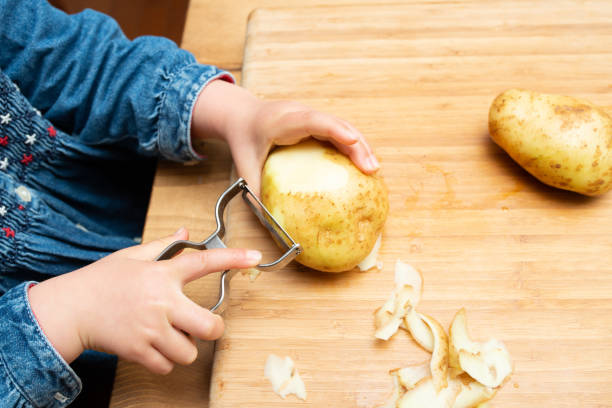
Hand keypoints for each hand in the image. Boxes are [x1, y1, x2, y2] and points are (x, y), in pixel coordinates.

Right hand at [28, 228, 260, 373]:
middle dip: (212, 329)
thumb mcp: (132, 256)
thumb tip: (186, 231)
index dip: (233, 258)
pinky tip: (152, 346)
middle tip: (201, 326)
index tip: (254, 257)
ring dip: (184, 347)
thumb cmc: (102, 281)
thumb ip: (164, 245)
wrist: (70, 309)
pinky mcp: (139, 351)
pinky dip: (164, 361)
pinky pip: (167, 366)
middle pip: (210, 327)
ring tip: (168, 335)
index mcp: (162, 274)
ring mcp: (151, 329)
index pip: (204, 262)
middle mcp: (162, 302)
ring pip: (190, 353)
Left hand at [191, 80, 379, 192]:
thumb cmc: (243, 141)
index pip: (310, 121)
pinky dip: (353, 145)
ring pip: (342, 125)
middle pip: (334, 123)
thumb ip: (256, 193)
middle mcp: (299, 113)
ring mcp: (310, 114)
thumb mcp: (244, 168)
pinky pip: (339, 131)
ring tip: (374, 170)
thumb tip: (271, 224)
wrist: (241, 115)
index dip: (333, 128)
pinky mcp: (317, 121)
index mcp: (280, 121)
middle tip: (372, 169)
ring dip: (360, 145)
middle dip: (356, 144)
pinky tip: (363, 164)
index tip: (352, 140)